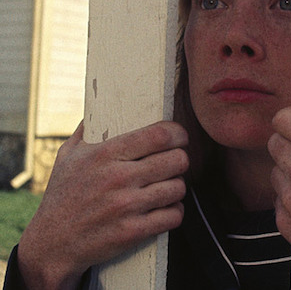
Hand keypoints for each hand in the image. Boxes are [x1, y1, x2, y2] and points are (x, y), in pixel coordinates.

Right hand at [17, 121, 188, 289]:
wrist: (51, 244)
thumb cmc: (63, 195)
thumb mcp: (68, 156)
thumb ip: (87, 129)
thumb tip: (99, 105)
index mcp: (105, 155)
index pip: (160, 135)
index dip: (178, 134)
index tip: (179, 138)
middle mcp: (118, 178)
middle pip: (177, 160)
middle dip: (180, 160)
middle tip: (173, 164)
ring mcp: (126, 207)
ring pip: (179, 188)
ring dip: (176, 187)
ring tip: (166, 187)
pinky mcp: (132, 232)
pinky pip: (174, 215)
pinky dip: (174, 212)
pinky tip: (164, 209)